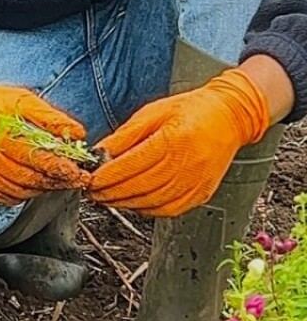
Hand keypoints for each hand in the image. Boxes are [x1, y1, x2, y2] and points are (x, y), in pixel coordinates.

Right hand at [0, 76, 89, 203]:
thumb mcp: (22, 100)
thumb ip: (51, 119)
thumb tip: (79, 133)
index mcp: (4, 138)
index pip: (40, 160)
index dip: (63, 169)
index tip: (81, 173)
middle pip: (33, 180)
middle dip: (58, 181)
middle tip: (76, 179)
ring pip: (23, 193)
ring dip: (43, 188)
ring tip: (55, 178)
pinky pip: (8, 198)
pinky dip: (24, 193)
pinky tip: (32, 182)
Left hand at [89, 68, 269, 215]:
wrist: (229, 116)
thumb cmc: (191, 111)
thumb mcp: (152, 112)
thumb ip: (125, 135)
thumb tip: (99, 152)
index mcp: (173, 140)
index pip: (131, 165)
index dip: (107, 176)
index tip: (91, 179)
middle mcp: (186, 164)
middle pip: (140, 187)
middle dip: (111, 193)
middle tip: (94, 192)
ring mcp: (196, 182)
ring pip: (152, 202)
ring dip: (125, 204)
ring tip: (108, 198)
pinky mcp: (201, 194)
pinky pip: (169, 210)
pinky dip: (147, 209)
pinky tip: (134, 202)